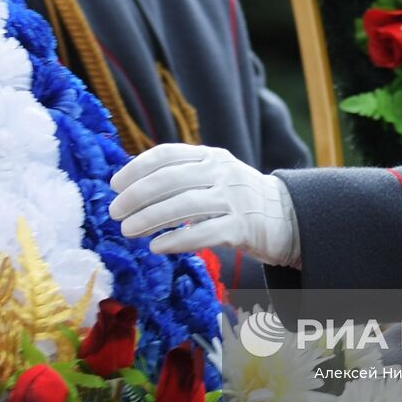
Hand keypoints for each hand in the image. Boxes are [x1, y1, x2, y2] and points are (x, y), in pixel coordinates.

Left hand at [109, 144, 300, 267]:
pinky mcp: (243, 228)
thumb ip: (183, 176)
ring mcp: (234, 198)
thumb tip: (132, 187)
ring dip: (150, 218)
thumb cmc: (238, 199)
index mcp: (210, 156)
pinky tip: (156, 246)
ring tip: (128, 230)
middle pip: (170, 179)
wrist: (287, 217)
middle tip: (114, 212)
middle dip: (137, 195)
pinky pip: (204, 233)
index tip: (114, 185)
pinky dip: (176, 239)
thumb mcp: (214, 176)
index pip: (166, 154)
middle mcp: (222, 172)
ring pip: (184, 205)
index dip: (135, 168)